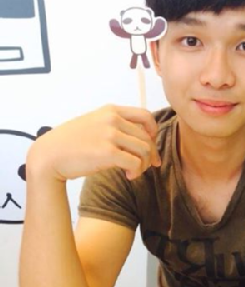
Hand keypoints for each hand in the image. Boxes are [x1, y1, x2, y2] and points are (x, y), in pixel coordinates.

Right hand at [26, 105, 160, 182]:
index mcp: (111, 110)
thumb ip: (115, 125)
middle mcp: (113, 119)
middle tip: (148, 165)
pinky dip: (136, 171)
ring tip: (134, 172)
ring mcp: (110, 135)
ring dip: (144, 164)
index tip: (151, 143)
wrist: (49, 155)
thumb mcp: (94, 123)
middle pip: (147, 137)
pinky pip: (135, 162)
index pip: (145, 115)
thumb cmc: (71, 142)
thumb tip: (140, 139)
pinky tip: (129, 176)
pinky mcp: (108, 152)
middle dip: (151, 153)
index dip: (153, 131)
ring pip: (144, 150)